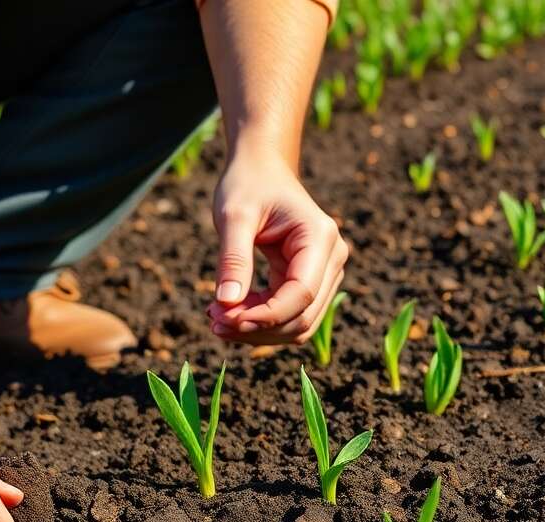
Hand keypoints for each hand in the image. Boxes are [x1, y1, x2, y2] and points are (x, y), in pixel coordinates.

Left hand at [206, 145, 348, 344]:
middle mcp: (331, 257)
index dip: (265, 315)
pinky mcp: (309, 281)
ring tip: (216, 318)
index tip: (225, 320)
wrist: (261, 169)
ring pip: (298, 323)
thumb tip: (225, 305)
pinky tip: (228, 312)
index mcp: (319, 237)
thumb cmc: (248, 184)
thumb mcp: (233, 216)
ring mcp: (325, 272)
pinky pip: (289, 314)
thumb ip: (233, 260)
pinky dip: (259, 320)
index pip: (302, 293)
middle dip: (258, 328)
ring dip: (258, 330)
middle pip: (303, 316)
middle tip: (213, 322)